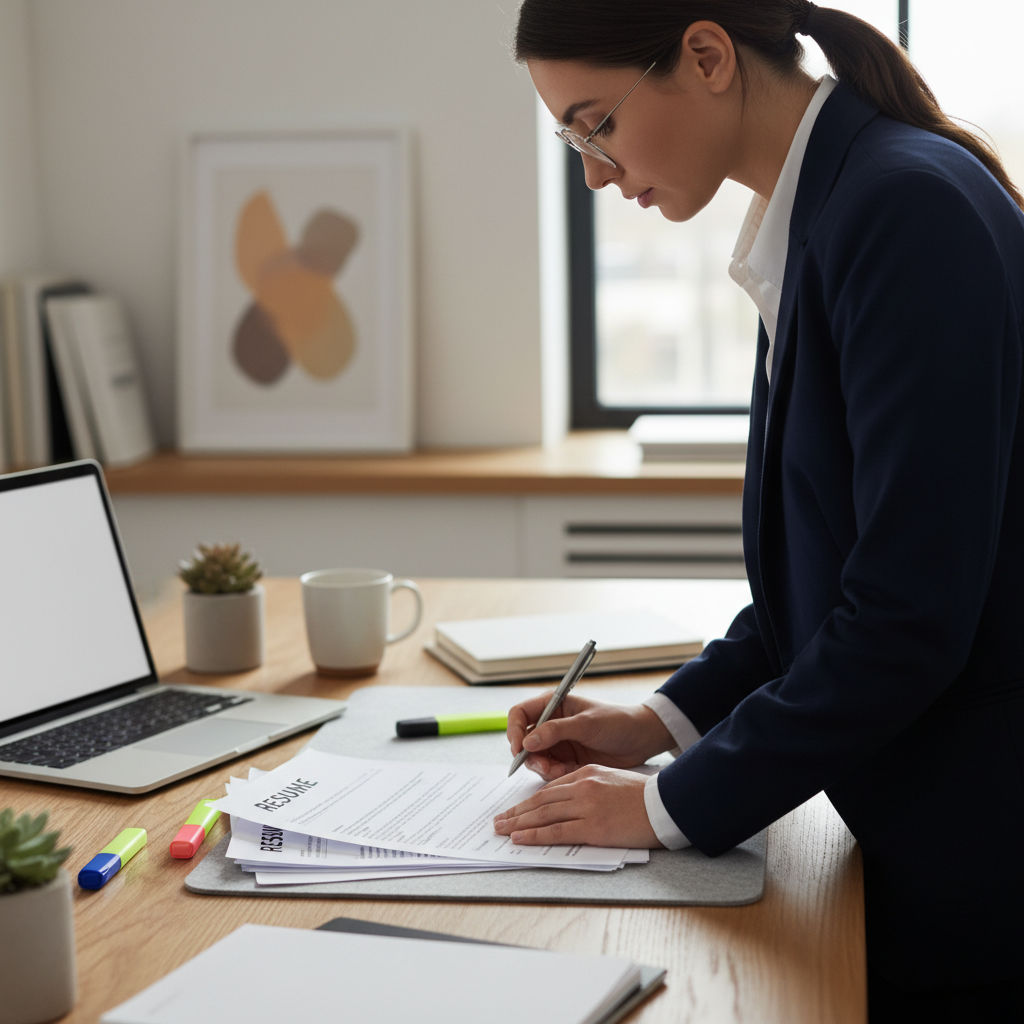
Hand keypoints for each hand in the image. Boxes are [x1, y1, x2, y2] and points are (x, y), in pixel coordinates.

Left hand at [493, 766, 662, 848]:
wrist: (666, 805)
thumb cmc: (644, 796)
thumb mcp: (613, 780)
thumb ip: (590, 787)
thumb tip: (570, 804)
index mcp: (587, 774)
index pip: (551, 788)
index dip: (531, 801)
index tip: (517, 809)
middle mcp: (582, 787)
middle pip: (541, 800)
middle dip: (517, 811)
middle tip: (499, 820)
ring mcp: (586, 807)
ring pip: (543, 814)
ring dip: (518, 822)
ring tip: (501, 830)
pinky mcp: (592, 827)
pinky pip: (556, 831)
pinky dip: (534, 835)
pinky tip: (520, 838)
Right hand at [506, 693, 672, 780]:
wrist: (641, 740)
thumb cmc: (617, 722)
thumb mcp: (586, 724)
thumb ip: (555, 731)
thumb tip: (527, 741)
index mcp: (553, 705)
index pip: (520, 714)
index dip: (514, 730)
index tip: (519, 748)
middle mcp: (551, 723)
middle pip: (523, 740)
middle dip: (529, 755)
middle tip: (543, 765)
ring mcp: (558, 743)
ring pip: (535, 759)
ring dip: (543, 767)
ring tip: (561, 770)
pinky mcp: (566, 760)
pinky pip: (549, 771)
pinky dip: (555, 774)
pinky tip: (570, 771)